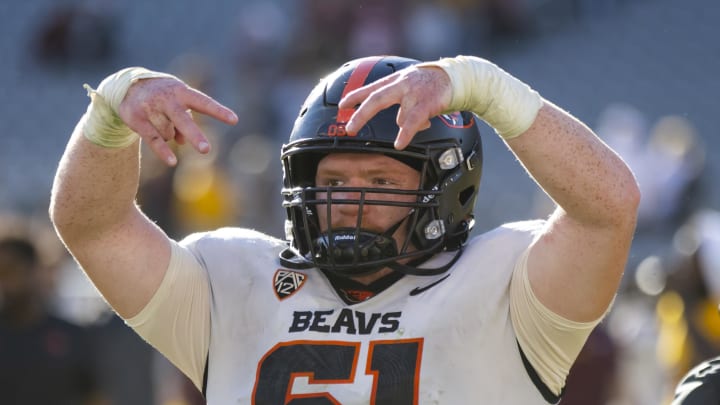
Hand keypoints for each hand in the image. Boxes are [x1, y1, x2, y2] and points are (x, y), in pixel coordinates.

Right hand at [117, 78, 237, 164]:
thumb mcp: (177, 103)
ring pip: (168, 133)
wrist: (128, 86)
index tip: (234, 120)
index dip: (218, 111)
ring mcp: (150, 108)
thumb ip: (184, 120)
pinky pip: (152, 139)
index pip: (203, 102)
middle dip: (194, 135)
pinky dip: (162, 151)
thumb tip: (182, 141)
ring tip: (162, 122)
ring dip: (169, 135)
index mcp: (182, 91)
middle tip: (206, 150)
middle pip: (183, 119)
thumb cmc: (164, 96)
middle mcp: (166, 98)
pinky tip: (172, 162)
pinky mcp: (137, 119)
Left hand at [339, 65, 451, 149]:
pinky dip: (405, 134)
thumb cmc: (432, 85)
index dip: (355, 96)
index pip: (371, 87)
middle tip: (349, 129)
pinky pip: (412, 121)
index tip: (341, 105)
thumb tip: (401, 125)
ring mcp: (414, 93)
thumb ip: (403, 104)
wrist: (456, 77)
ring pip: (400, 116)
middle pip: (376, 99)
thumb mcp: (412, 87)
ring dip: (406, 127)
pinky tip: (399, 144)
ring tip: (412, 131)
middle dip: (361, 114)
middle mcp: (401, 84)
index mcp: (396, 80)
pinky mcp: (426, 102)